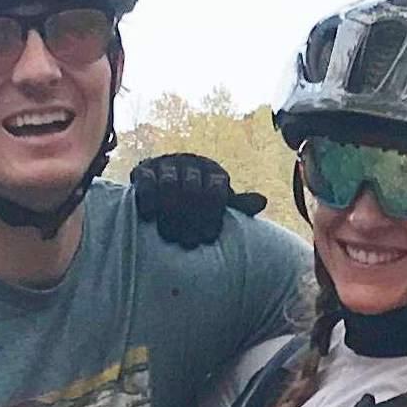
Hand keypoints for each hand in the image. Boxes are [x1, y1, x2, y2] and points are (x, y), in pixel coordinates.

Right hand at [130, 151, 266, 249]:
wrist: (163, 181)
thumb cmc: (197, 200)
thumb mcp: (218, 203)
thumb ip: (237, 205)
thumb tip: (262, 202)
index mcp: (214, 172)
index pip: (217, 189)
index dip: (213, 214)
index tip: (208, 237)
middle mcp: (192, 164)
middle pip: (193, 188)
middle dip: (191, 217)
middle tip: (189, 242)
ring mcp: (167, 165)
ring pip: (169, 183)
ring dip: (170, 211)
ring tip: (170, 235)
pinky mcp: (144, 169)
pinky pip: (146, 181)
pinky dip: (148, 198)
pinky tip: (149, 217)